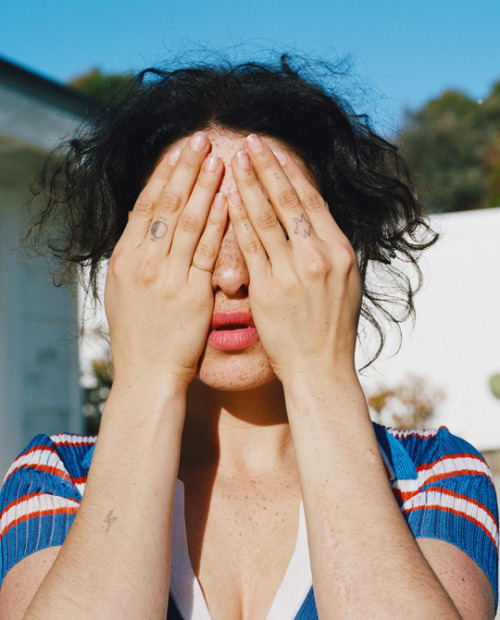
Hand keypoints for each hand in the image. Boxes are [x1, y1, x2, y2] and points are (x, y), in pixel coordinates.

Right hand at [105, 132, 227, 390]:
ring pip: (188, 221)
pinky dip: (217, 223)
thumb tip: (148, 224)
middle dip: (185, 169)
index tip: (178, 150)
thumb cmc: (139, 334)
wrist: (148, 374)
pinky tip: (228, 200)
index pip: (146, 205)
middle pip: (167, 205)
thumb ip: (137, 256)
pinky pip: (207, 251)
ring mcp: (166, 277)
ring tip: (218, 158)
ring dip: (204, 187)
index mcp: (124, 258)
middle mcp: (143, 262)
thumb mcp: (125, 290)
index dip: (163, 175)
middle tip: (201, 138)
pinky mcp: (191, 294)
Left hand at [228, 135, 361, 383]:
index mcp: (340, 250)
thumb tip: (313, 219)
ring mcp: (294, 272)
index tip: (275, 150)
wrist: (321, 368)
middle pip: (289, 201)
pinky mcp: (270, 290)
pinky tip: (225, 201)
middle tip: (250, 140)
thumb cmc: (331, 327)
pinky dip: (237, 221)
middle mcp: (320, 256)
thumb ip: (329, 249)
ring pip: (267, 219)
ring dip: (248, 186)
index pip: (312, 201)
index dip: (292, 172)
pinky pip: (250, 248)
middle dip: (267, 168)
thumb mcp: (343, 283)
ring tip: (233, 159)